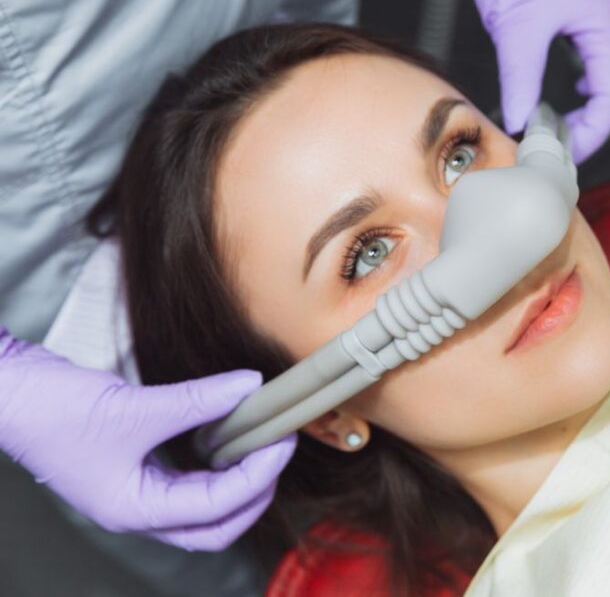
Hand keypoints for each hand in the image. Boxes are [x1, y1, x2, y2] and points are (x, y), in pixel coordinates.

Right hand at [0, 328, 295, 550]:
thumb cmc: (55, 411)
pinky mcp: (135, 468)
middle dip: (255, 492)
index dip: (257, 475)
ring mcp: (136, 491)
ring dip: (238, 479)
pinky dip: (214, 462)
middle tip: (278, 450)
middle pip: (215, 524)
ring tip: (262, 442)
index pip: (215, 507)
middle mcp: (138, 510)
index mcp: (135, 510)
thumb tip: (249, 386)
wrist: (12, 393)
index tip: (280, 440)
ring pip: (203, 504)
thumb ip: (198, 400)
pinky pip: (188, 477)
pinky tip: (229, 433)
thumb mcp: (136, 406)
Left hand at [454, 0, 609, 163]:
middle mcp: (609, 23)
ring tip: (566, 132)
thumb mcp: (515, 29)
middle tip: (567, 150)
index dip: (594, 131)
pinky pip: (598, 64)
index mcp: (604, 25)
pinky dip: (589, 90)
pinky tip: (569, 100)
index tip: (568, 152)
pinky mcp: (580, 19)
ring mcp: (597, 21)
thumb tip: (522, 119)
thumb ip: (521, 80)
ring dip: (595, 111)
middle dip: (598, 126)